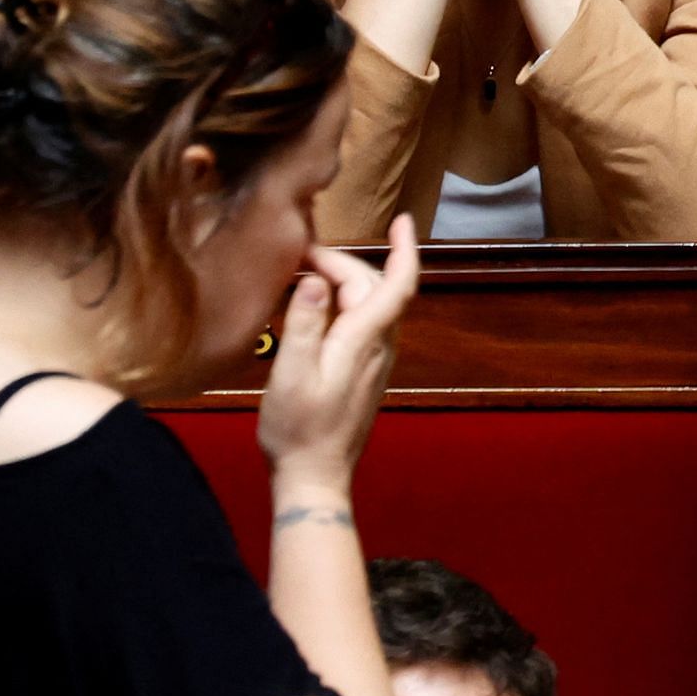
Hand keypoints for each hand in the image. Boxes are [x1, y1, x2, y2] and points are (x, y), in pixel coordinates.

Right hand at [258, 218, 420, 495]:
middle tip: (299, 253)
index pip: (398, 282)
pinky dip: (339, 304)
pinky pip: (359, 323)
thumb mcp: (290, 373)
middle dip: (343, 261)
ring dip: (341, 281)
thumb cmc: (299, 429)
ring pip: (367, 304)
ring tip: (302, 272)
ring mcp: (375, 359)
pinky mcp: (364, 370)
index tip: (404, 219)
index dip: (406, 247)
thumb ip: (304, 323)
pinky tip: (310, 308)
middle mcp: (379, 344)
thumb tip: (316, 279)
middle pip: (373, 286)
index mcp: (365, 338)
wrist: (315, 476)